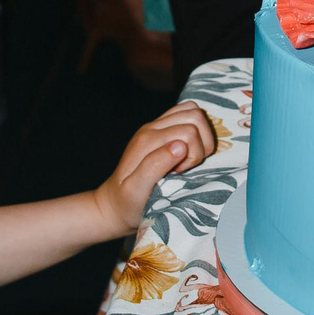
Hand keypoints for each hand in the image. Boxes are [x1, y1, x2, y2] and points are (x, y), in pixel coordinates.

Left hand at [94, 101, 215, 237]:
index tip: (177, 173)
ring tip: (187, 159)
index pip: (189, 132)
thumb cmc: (127, 202)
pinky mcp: (161, 129)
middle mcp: (152, 127)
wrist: (114, 203)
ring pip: (193, 111)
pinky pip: (187, 115)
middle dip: (200, 143)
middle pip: (195, 116)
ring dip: (200, 137)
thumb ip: (154, 167)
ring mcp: (156, 126)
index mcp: (147, 141)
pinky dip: (196, 131)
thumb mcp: (136, 191)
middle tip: (185, 165)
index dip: (193, 155)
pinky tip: (186, 152)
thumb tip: (180, 146)